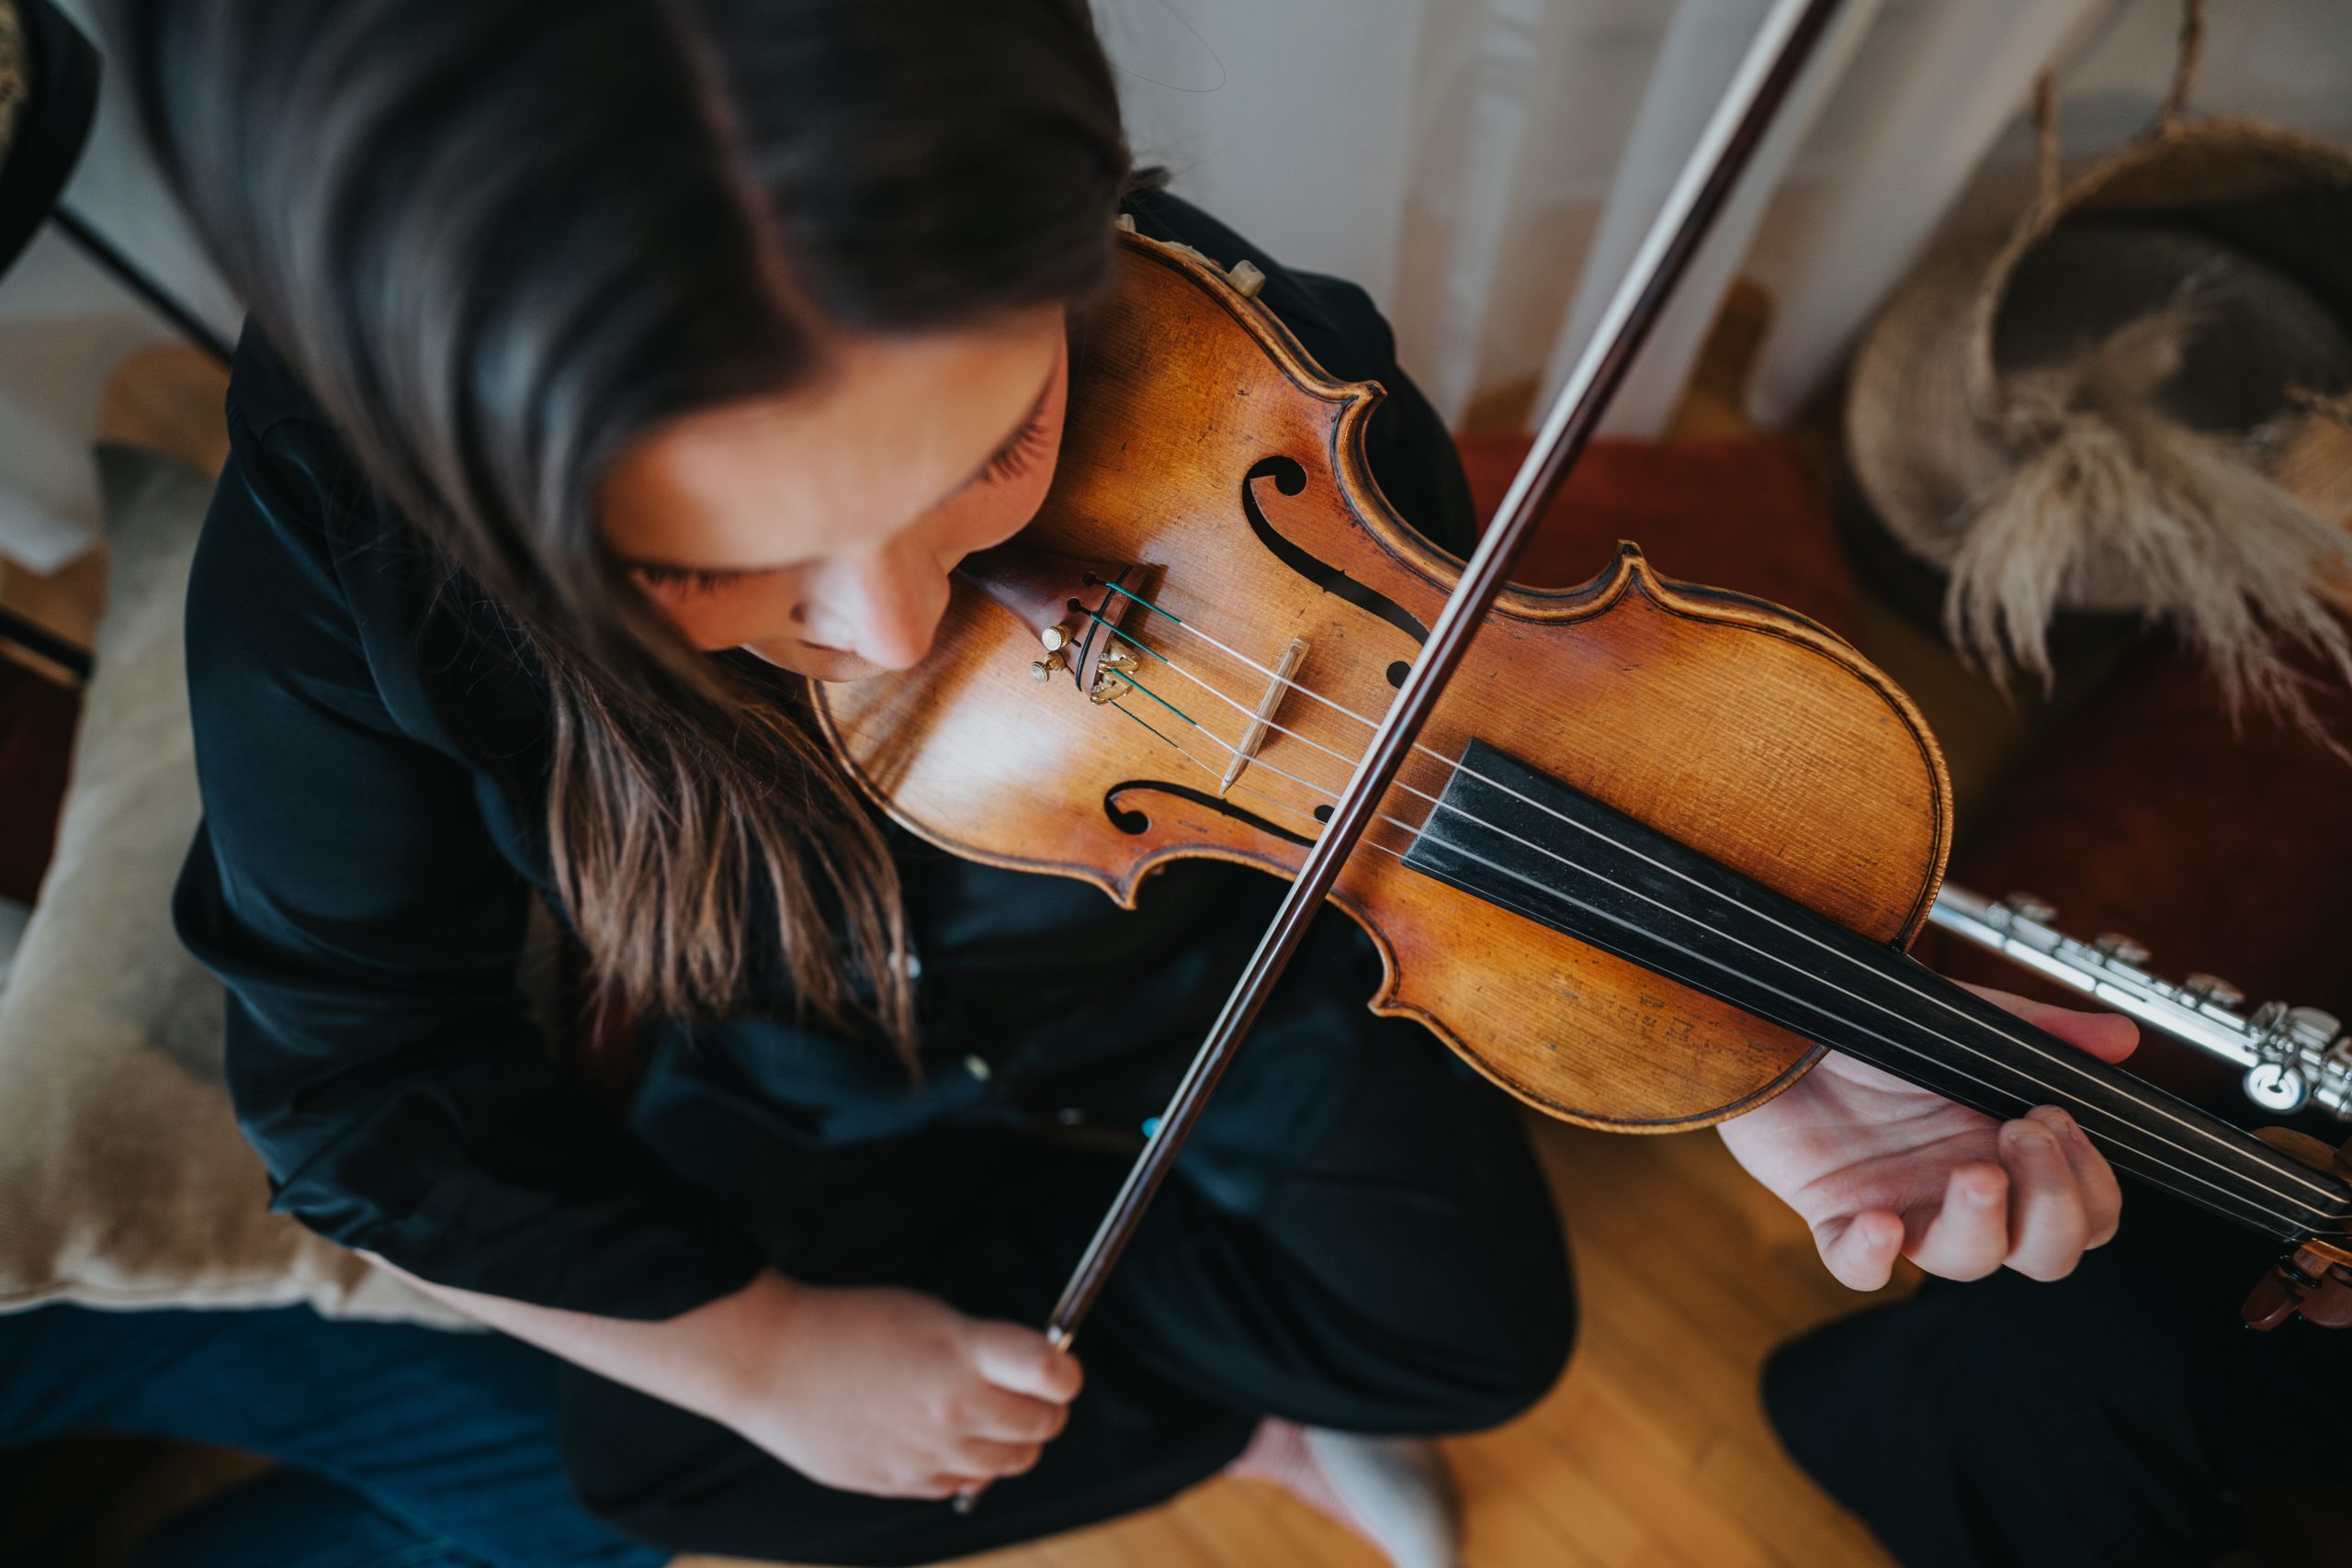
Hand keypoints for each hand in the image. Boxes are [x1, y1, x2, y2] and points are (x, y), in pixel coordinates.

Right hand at [715, 1276, 1082, 1498]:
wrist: (772, 1361)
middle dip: (1047, 1408)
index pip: (1054, 1373)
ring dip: (1015, 1442)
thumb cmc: (850, 1324)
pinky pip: (964, 1484)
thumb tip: (1033, 1372)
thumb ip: (986, 1347)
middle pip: (1043, 1426)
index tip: (1060, 1367)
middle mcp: (955, 1409)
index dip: (1066, 1371)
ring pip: (1010, 1464)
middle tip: (1034, 1394)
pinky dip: (971, 1466)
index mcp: (964, 1354)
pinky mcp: (903, 1483)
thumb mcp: (930, 1314)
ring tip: (993, 1417)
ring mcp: (931, 1454)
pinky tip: (949, 1441)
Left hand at [1718, 985, 2137, 1289]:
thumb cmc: (1871, 1027)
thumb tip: (2123, 1038)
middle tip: (2023, 1133)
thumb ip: (2040, 1031)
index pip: (2086, 1214)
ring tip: (1972, 1171)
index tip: (2062, 1120)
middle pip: (2046, 1254)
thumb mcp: (1964, 1021)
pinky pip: (1858, 1269)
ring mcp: (1903, 1208)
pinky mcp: (1835, 1216)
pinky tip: (1881, 1220)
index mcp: (2007, 1150)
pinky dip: (1872, 1257)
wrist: (1780, 1019)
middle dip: (2054, 1206)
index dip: (2090, 1187)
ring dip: (1982, 1225)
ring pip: (1966, 1265)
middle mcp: (1963, 1191)